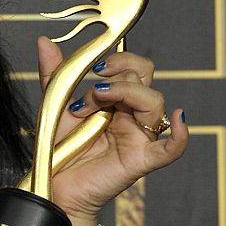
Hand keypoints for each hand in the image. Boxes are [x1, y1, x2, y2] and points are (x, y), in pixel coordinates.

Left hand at [37, 37, 188, 225]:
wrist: (54, 184)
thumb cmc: (60, 148)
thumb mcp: (55, 106)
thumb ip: (55, 75)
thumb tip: (44, 41)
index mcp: (117, 101)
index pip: (135, 68)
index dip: (119, 60)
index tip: (93, 68)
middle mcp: (132, 116)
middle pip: (145, 79)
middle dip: (116, 77)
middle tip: (90, 92)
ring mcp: (139, 137)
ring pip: (154, 101)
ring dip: (124, 95)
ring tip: (92, 109)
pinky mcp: (141, 160)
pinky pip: (171, 148)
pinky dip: (181, 134)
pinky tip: (180, 120)